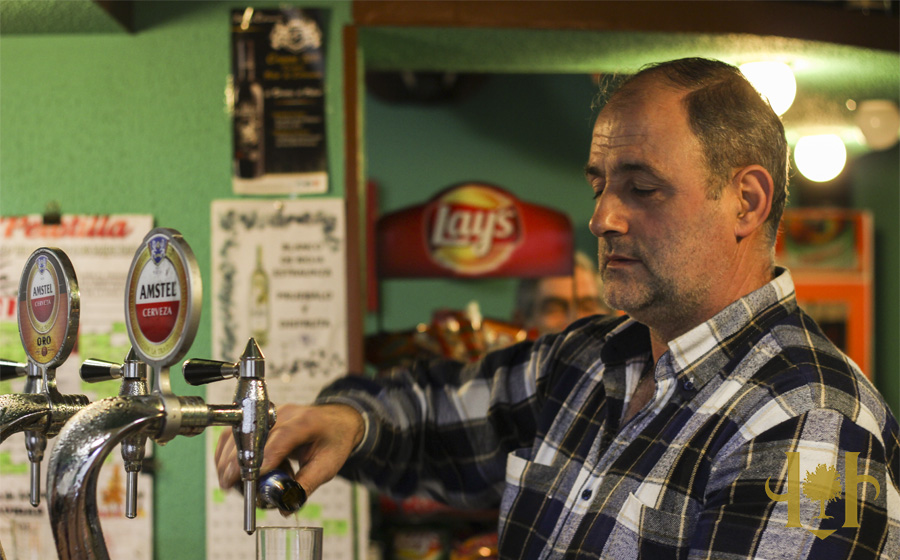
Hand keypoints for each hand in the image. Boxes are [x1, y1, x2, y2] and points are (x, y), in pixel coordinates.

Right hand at [215, 403, 364, 495]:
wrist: (336, 422)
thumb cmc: (334, 441)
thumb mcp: (327, 466)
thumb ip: (306, 486)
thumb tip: (285, 507)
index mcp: (306, 422)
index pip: (282, 437)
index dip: (265, 457)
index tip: (251, 478)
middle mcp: (285, 414)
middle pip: (253, 433)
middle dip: (238, 461)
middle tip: (230, 486)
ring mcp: (270, 415)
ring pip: (239, 432)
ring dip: (229, 458)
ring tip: (229, 482)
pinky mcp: (260, 419)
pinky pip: (237, 433)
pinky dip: (228, 452)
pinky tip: (229, 471)